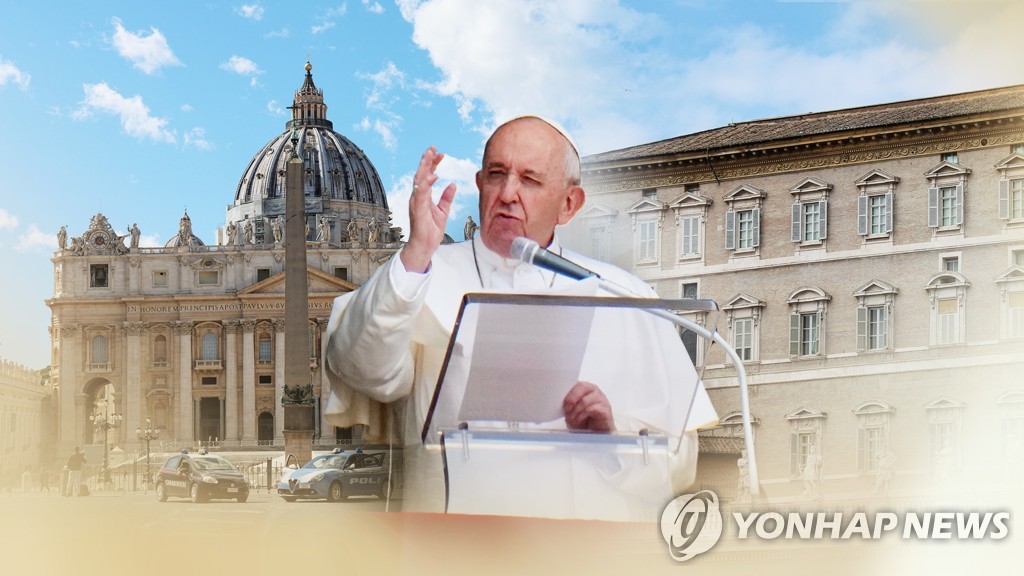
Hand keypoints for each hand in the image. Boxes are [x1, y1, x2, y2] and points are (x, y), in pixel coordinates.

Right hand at [400, 146, 456, 272]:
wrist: (424, 246)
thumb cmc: (430, 230)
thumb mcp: (443, 211)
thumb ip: (447, 198)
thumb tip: (452, 185)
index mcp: (423, 196)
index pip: (427, 176)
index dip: (433, 164)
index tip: (440, 154)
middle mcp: (417, 197)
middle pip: (421, 174)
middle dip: (427, 160)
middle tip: (433, 148)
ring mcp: (416, 202)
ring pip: (419, 180)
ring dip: (425, 166)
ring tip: (430, 154)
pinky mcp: (418, 209)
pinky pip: (421, 193)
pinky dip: (427, 183)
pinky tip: (433, 175)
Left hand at [563, 381, 615, 432]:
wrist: (596, 433)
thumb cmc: (583, 420)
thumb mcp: (571, 410)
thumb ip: (567, 403)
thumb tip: (556, 400)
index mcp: (586, 388)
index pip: (577, 382)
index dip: (568, 392)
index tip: (562, 402)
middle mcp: (595, 391)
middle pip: (582, 386)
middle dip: (572, 398)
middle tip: (567, 409)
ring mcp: (601, 399)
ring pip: (585, 400)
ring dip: (575, 410)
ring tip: (571, 418)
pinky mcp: (605, 410)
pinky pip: (592, 409)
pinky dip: (582, 416)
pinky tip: (578, 420)